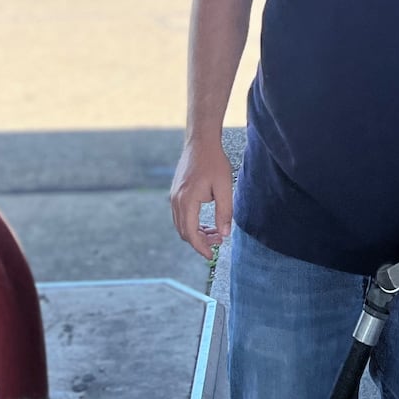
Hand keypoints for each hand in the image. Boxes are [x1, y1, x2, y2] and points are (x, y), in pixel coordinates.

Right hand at [170, 136, 233, 260]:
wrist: (200, 142)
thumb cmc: (214, 162)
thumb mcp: (225, 187)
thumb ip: (225, 212)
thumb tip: (225, 234)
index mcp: (187, 200)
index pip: (191, 233)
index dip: (201, 247)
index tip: (211, 255)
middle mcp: (176, 200)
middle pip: (184, 231)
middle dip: (201, 241)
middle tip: (219, 240)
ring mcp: (174, 196)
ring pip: (181, 224)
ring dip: (196, 232)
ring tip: (215, 232)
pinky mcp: (176, 193)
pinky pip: (181, 215)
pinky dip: (192, 223)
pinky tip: (206, 222)